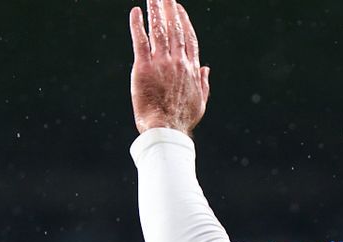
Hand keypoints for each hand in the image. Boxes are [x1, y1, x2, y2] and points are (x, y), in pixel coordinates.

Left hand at [130, 0, 209, 134]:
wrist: (166, 130)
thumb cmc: (182, 120)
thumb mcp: (200, 102)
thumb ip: (204, 83)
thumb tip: (206, 68)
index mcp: (191, 69)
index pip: (188, 37)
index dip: (183, 20)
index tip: (178, 8)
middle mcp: (178, 62)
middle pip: (174, 28)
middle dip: (169, 7)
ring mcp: (161, 63)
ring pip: (159, 30)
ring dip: (155, 10)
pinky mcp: (143, 68)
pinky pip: (140, 41)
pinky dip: (137, 25)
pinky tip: (136, 11)